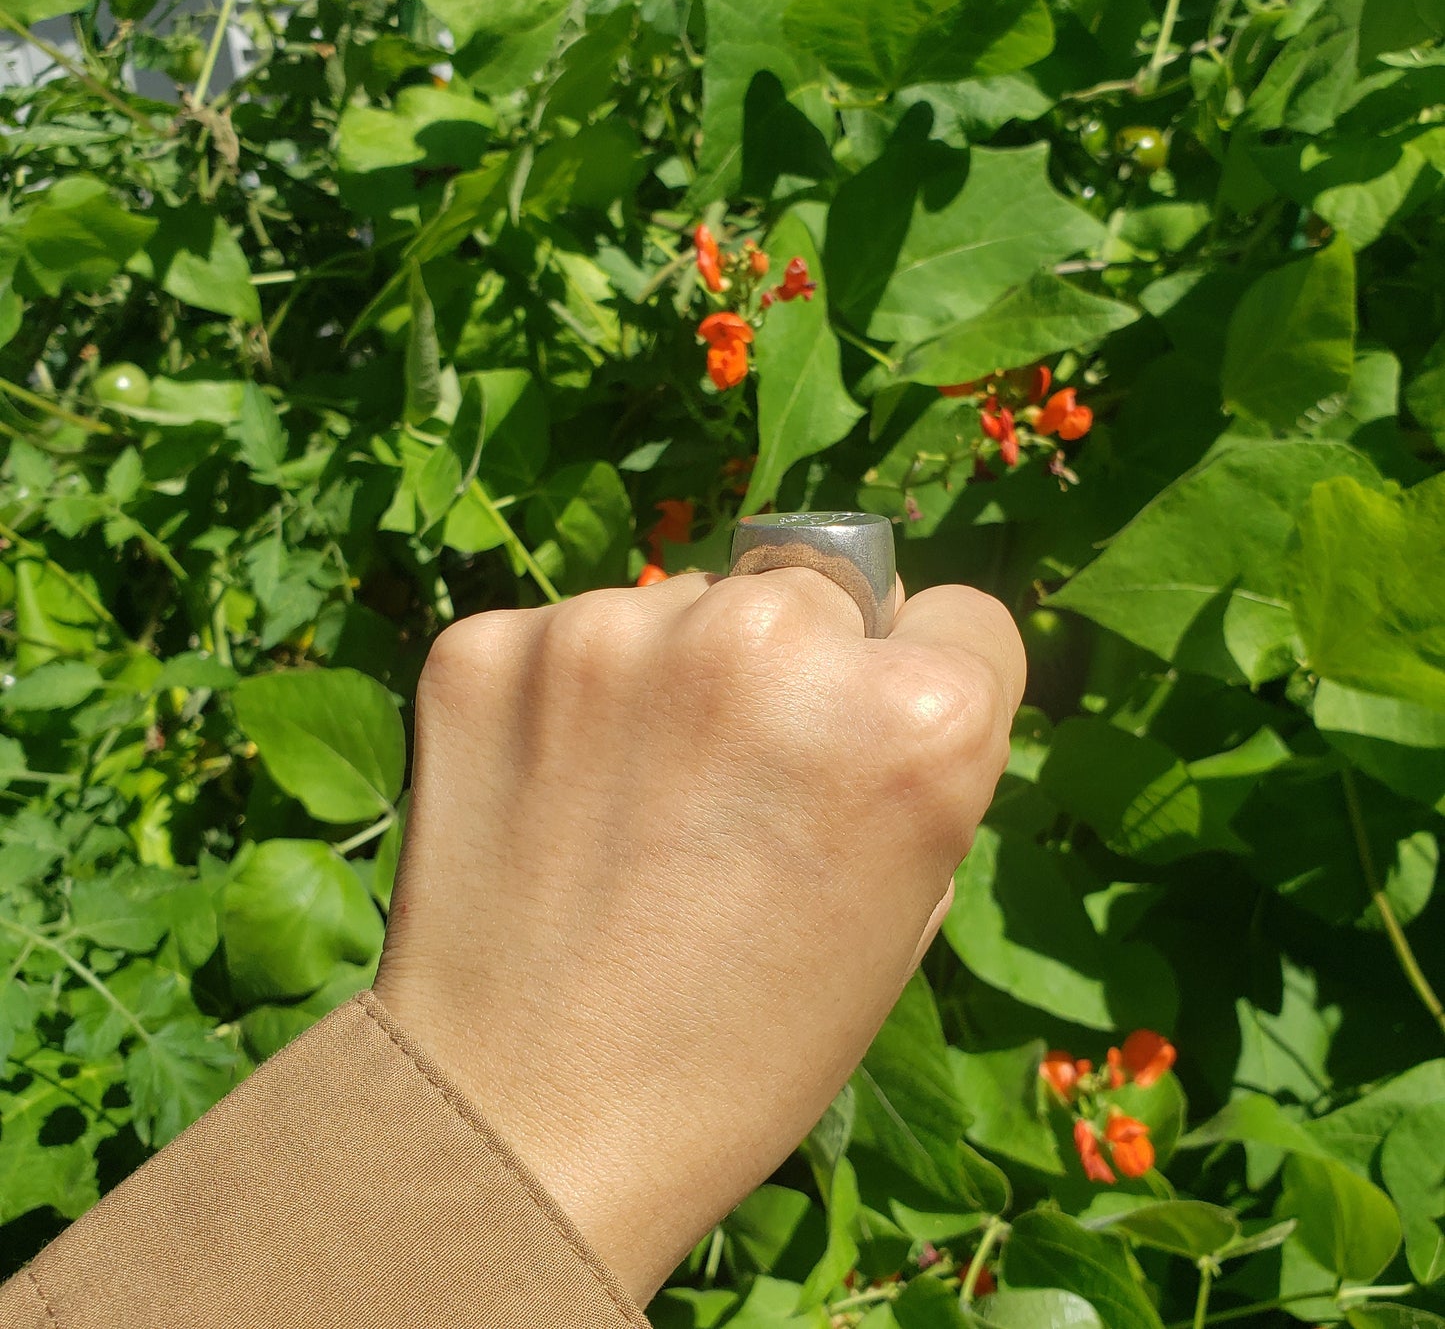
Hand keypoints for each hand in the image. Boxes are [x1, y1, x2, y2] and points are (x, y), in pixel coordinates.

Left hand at [371, 569, 1023, 1304]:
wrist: (523, 1127)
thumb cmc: (743, 1050)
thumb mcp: (906, 911)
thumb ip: (913, 761)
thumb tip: (869, 668)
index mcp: (914, 718)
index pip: (962, 618)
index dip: (922, 691)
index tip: (866, 750)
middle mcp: (772, 638)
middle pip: (820, 591)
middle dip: (798, 670)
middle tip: (735, 788)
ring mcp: (617, 630)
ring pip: (689, 604)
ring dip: (680, 676)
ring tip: (634, 806)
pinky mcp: (494, 644)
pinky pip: (572, 635)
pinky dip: (571, 697)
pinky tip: (552, 798)